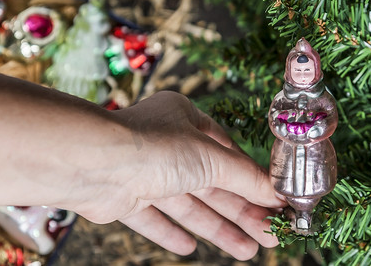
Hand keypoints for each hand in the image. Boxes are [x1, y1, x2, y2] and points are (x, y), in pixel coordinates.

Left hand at [73, 91, 285, 260]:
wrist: (93, 163)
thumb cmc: (156, 146)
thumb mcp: (211, 158)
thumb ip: (245, 178)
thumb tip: (276, 194)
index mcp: (186, 120)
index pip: (228, 154)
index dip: (253, 180)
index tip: (275, 203)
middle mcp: (165, 144)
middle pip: (211, 184)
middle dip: (240, 211)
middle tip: (269, 235)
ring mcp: (144, 171)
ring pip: (187, 204)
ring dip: (216, 227)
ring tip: (247, 250)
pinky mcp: (124, 196)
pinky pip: (152, 217)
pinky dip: (170, 232)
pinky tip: (189, 249)